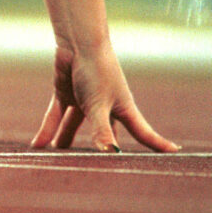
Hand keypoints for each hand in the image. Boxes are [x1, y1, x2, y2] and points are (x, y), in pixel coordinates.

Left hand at [31, 45, 180, 151]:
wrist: (77, 44)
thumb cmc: (96, 71)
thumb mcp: (99, 105)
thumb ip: (101, 130)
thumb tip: (109, 151)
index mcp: (123, 109)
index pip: (142, 132)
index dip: (157, 144)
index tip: (175, 152)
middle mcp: (105, 107)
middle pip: (105, 132)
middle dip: (103, 146)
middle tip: (101, 168)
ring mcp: (84, 101)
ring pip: (74, 126)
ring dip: (67, 140)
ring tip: (60, 159)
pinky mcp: (65, 95)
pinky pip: (55, 117)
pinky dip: (47, 129)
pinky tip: (37, 145)